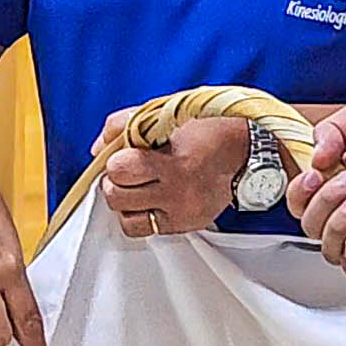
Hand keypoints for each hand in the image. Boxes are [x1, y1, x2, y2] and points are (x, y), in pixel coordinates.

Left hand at [98, 109, 249, 237]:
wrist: (247, 155)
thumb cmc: (209, 131)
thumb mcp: (169, 115)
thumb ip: (127, 123)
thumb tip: (98, 148)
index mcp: (175, 161)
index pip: (121, 169)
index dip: (115, 161)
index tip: (124, 155)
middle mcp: (179, 192)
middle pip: (117, 197)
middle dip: (115, 182)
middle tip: (127, 172)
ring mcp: (182, 213)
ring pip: (126, 219)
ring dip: (125, 203)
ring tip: (137, 188)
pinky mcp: (184, 226)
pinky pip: (144, 231)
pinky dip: (139, 217)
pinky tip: (148, 201)